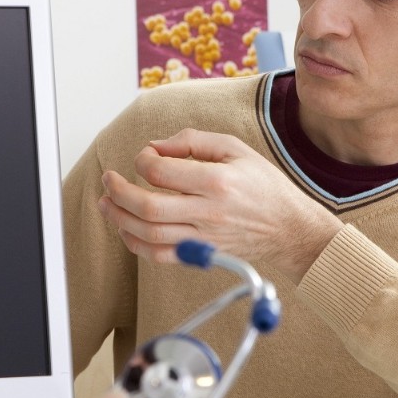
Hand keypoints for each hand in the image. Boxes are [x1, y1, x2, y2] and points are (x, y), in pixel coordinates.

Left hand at [98, 128, 342, 281]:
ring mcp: (204, 238)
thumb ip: (193, 141)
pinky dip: (136, 244)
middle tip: (109, 179)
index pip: (162, 172)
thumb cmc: (263, 185)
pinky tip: (126, 229)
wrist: (290, 228)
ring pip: (149, 234)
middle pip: (149, 208)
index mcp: (218, 181)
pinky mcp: (202, 255)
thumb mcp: (235, 149)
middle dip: (119, 192)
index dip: (143, 161)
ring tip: (107, 203)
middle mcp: (209, 212)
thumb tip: (156, 146)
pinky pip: (160, 256)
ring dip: (119, 219)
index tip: (145, 156)